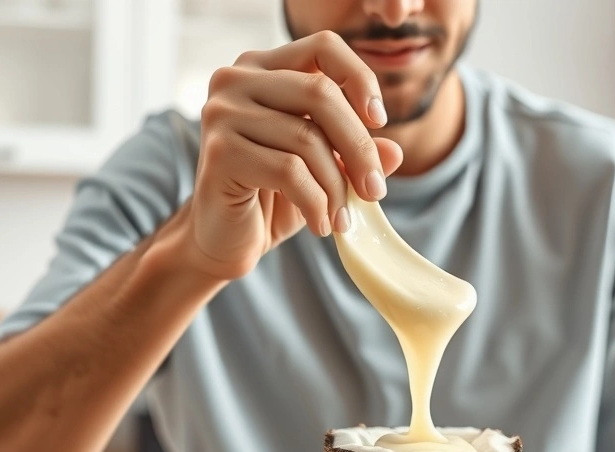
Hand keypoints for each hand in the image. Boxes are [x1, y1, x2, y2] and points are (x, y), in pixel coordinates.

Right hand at [186, 30, 403, 280]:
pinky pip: (289, 171)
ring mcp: (222, 113)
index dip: (359, 78)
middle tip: (374, 191)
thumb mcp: (324, 170)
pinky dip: (316, 203)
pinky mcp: (220, 152)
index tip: (379, 121)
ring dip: (337, 187)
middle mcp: (236, 80)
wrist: (224, 240)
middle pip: (320, 92)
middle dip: (358, 147)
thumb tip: (394, 152)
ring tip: (344, 218)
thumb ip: (355, 153)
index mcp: (263, 68)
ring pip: (307, 138)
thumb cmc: (272, 198)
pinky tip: (321, 226)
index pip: (323, 47)